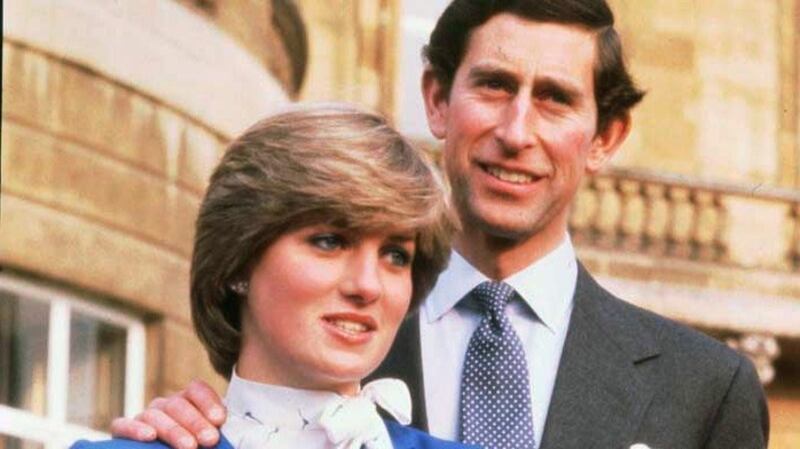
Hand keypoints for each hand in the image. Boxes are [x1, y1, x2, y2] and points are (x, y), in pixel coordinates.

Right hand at [110, 379, 225, 448]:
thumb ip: (212, 432)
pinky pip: (122, 424)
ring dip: (174, 431)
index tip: (220, 420)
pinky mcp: (122, 430)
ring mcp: (144, 417)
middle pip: (178, 404)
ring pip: (155, 415)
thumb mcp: (205, 439)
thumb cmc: (196, 447)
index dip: (208, 402)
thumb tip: (221, 434)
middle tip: (210, 440)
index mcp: (188, 402)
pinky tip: (149, 436)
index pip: (196, 389)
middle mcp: (165, 406)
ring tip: (189, 447)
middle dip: (196, 422)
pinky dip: (135, 429)